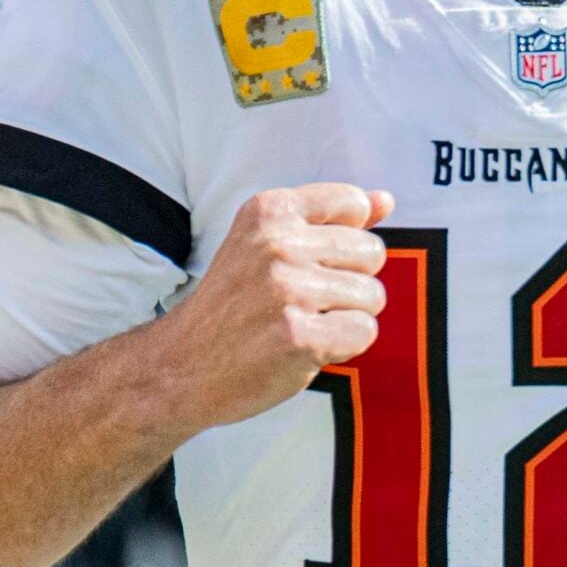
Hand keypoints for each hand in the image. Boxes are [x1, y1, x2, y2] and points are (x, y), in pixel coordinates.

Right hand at [157, 183, 393, 435]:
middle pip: (372, 252)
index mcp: (269, 211)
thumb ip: (329, 219)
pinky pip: (364, 332)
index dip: (344, 240)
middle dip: (351, 281)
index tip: (312, 262)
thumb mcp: (266, 243)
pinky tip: (309, 346)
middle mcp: (278, 244)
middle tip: (307, 301)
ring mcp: (288, 290)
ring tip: (305, 323)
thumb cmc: (233, 305)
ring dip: (348, 316)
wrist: (180, 366)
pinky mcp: (299, 336)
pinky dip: (345, 345)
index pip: (353, 203)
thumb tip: (385, 200)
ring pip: (373, 295)